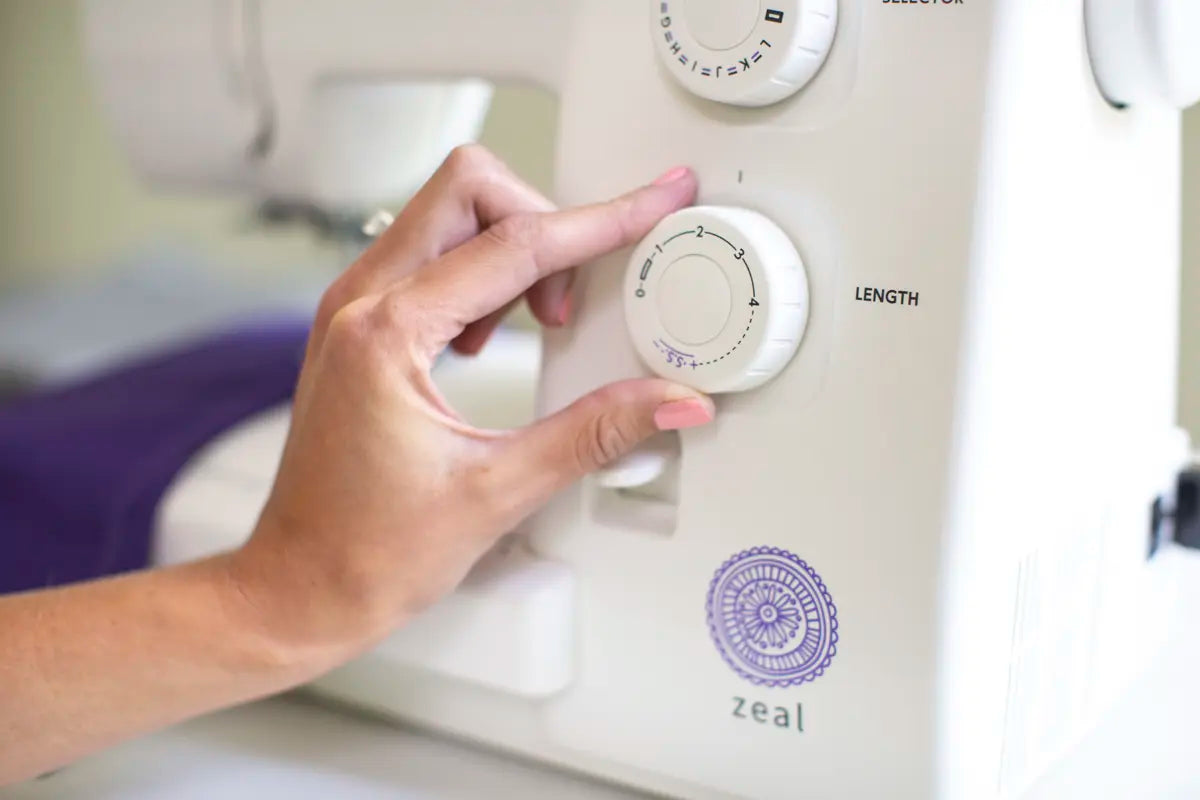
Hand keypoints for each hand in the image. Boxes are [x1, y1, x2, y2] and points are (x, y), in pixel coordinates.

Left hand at [230, 147, 713, 652]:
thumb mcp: (499, 491)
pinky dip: (478, 275)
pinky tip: (492, 339)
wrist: (298, 587)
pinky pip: (428, 257)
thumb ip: (594, 433)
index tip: (651, 202)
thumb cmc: (365, 552)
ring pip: (446, 215)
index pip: (515, 245)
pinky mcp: (357, 327)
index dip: (600, 222)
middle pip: (468, 190)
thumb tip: (668, 401)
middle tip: (573, 296)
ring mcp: (350, 309)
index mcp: (387, 334)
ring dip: (508, 248)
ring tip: (538, 324)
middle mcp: (358, 303)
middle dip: (542, 219)